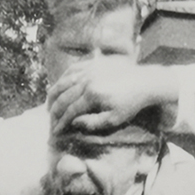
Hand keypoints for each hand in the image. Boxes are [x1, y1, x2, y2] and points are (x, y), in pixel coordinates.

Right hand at [48, 57, 177, 134]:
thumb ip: (92, 123)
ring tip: (50, 106)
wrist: (144, 82)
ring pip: (63, 81)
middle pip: (63, 96)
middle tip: (50, 121)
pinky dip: (62, 79)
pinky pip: (72, 69)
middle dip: (54, 110)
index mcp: (92, 94)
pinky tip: (59, 87)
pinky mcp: (93, 63)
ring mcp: (89, 69)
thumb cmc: (131, 104)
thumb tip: (73, 123)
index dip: (61, 122)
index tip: (56, 132)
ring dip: (54, 94)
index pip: (70, 110)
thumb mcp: (114, 119)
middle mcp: (87, 79)